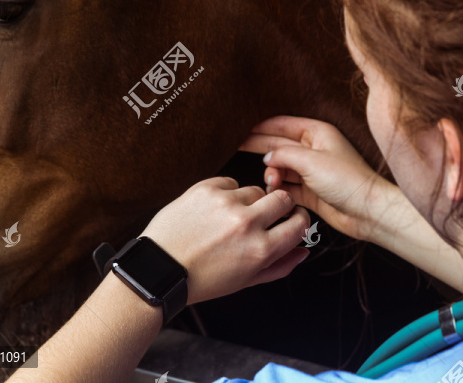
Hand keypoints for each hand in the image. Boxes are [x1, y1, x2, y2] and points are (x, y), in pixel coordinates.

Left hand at [140, 177, 309, 305]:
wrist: (160, 269)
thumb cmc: (202, 279)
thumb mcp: (245, 281)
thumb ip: (280, 265)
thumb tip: (303, 250)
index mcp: (260, 250)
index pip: (299, 224)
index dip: (299, 220)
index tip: (293, 219)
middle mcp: (246, 223)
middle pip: (282, 198)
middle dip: (279, 206)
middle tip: (266, 214)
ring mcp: (225, 203)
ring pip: (254, 190)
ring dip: (249, 202)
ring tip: (229, 220)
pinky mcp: (205, 188)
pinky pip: (229, 182)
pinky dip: (226, 193)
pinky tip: (213, 211)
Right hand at [239, 115, 393, 242]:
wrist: (368, 211)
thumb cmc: (347, 180)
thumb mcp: (310, 161)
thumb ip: (283, 154)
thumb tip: (266, 157)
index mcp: (317, 133)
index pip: (282, 124)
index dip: (261, 127)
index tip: (242, 130)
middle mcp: (313, 150)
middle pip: (279, 145)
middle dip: (261, 148)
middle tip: (238, 148)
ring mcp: (312, 171)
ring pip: (281, 168)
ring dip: (272, 174)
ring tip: (272, 182)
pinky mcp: (311, 191)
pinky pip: (287, 186)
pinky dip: (279, 189)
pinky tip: (276, 192)